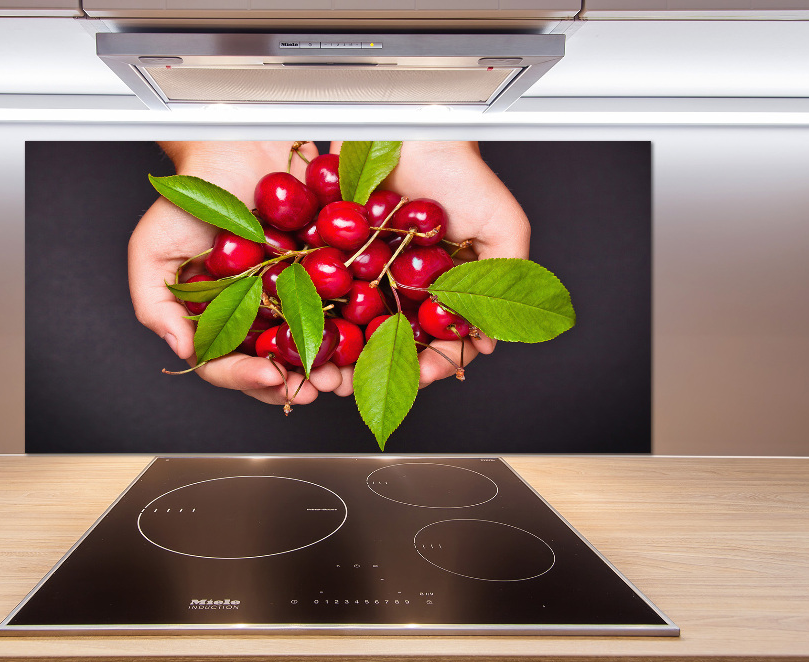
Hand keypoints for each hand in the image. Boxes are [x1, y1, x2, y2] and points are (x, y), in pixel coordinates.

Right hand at [128, 141, 343, 405]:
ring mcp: (291, 298)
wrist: (239, 146)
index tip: (270, 376)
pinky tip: (365, 336)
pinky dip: (354, 327)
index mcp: (215, 319)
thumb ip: (155, 306)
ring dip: (329, 368)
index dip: (246, 378)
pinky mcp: (325, 276)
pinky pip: (342, 308)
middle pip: (273, 366)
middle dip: (296, 384)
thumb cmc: (190, 195)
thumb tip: (182, 351)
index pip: (226, 365)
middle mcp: (254, 315)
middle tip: (317, 390)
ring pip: (311, 347)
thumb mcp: (152, 250)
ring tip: (341, 375)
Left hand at [332, 141, 530, 388]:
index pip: (439, 342)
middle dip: (376, 371)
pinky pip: (320, 294)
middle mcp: (402, 288)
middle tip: (362, 386)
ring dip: (338, 356)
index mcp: (443, 290)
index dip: (433, 364)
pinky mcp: (332, 256)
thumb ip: (506, 280)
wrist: (409, 127)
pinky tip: (302, 334)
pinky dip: (310, 316)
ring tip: (327, 372)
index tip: (424, 375)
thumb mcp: (503, 227)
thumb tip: (489, 341)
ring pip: (351, 328)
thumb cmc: (460, 172)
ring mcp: (366, 274)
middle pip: (389, 344)